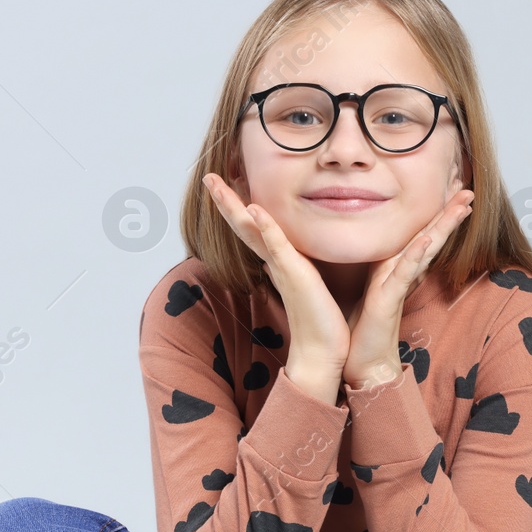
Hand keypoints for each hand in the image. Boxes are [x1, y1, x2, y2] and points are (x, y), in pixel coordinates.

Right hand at [201, 173, 349, 391]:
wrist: (322, 355)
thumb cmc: (321, 325)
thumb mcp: (310, 287)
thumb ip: (295, 271)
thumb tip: (281, 262)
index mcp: (280, 264)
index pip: (255, 231)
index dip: (239, 209)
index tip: (228, 187)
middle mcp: (276, 263)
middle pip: (244, 225)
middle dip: (225, 201)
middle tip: (209, 177)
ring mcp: (282, 267)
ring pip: (251, 229)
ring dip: (233, 205)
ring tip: (216, 183)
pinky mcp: (294, 274)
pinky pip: (276, 245)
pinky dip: (264, 226)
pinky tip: (253, 209)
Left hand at [342, 189, 473, 390]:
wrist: (363, 365)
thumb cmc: (363, 330)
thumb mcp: (367, 290)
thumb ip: (375, 270)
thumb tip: (371, 249)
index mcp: (396, 269)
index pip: (420, 235)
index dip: (436, 213)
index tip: (450, 189)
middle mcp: (402, 275)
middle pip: (431, 237)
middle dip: (450, 213)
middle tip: (470, 189)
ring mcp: (398, 287)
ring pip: (425, 249)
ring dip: (443, 226)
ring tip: (462, 205)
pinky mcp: (389, 301)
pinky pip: (405, 274)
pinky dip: (417, 256)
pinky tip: (427, 239)